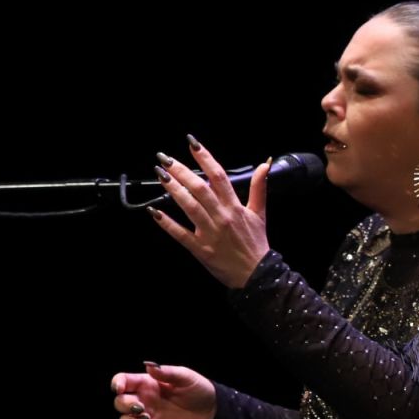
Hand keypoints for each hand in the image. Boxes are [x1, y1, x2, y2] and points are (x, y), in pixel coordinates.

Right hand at [111, 361, 216, 418]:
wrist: (212, 411)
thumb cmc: (198, 390)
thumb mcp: (185, 376)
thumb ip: (167, 372)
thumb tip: (149, 366)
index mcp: (147, 384)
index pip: (123, 381)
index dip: (116, 384)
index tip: (119, 388)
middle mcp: (144, 401)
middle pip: (119, 403)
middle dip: (123, 405)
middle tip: (140, 407)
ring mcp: (148, 418)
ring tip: (147, 418)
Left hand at [149, 135, 271, 287]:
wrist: (257, 274)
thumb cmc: (256, 244)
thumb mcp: (260, 213)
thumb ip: (260, 188)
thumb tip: (264, 165)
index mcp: (235, 207)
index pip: (219, 176)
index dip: (205, 158)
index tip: (192, 144)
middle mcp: (222, 217)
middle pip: (200, 188)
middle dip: (181, 170)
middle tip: (165, 158)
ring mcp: (210, 233)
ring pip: (189, 206)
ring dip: (173, 189)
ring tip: (160, 175)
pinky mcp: (200, 249)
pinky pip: (180, 234)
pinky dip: (167, 223)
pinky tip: (154, 212)